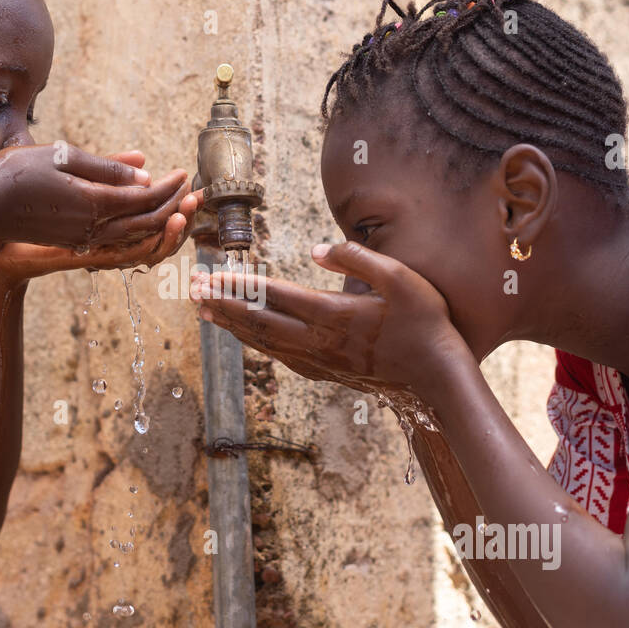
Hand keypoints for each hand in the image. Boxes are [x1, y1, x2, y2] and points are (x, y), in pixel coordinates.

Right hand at [0, 143, 188, 256]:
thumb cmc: (12, 174)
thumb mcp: (60, 156)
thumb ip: (105, 166)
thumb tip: (144, 170)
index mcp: (93, 204)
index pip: (145, 197)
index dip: (169, 185)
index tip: (183, 172)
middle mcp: (94, 229)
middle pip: (148, 222)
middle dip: (174, 206)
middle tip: (192, 191)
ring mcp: (84, 240)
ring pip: (136, 237)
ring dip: (161, 222)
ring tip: (179, 206)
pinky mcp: (74, 244)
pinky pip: (118, 243)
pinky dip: (138, 232)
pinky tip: (143, 219)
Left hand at [191, 241, 467, 398]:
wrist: (436, 378)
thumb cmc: (424, 323)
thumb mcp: (400, 279)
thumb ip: (357, 258)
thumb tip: (317, 249)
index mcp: (334, 315)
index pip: (274, 296)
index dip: (239, 284)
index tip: (212, 274)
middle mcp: (318, 342)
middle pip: (258, 322)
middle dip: (222, 305)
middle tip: (192, 290)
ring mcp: (319, 361)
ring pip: (263, 342)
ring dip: (231, 325)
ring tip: (205, 311)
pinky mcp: (323, 372)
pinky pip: (278, 355)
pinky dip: (253, 342)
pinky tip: (243, 335)